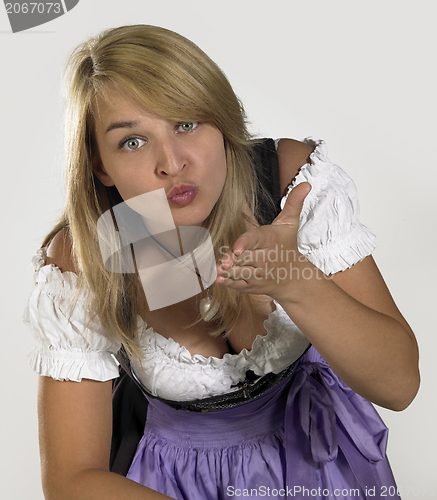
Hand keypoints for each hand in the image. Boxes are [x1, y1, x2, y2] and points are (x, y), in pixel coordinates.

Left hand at [216, 182, 313, 301]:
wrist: (294, 278)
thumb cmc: (287, 245)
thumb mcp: (290, 223)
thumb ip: (293, 202)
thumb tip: (305, 184)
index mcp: (270, 240)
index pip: (256, 240)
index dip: (245, 243)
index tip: (236, 249)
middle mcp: (264, 258)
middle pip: (246, 257)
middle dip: (233, 259)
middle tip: (223, 260)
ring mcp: (258, 273)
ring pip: (241, 272)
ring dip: (228, 272)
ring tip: (217, 269)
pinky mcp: (252, 285)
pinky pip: (239, 285)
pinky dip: (228, 282)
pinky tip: (217, 278)